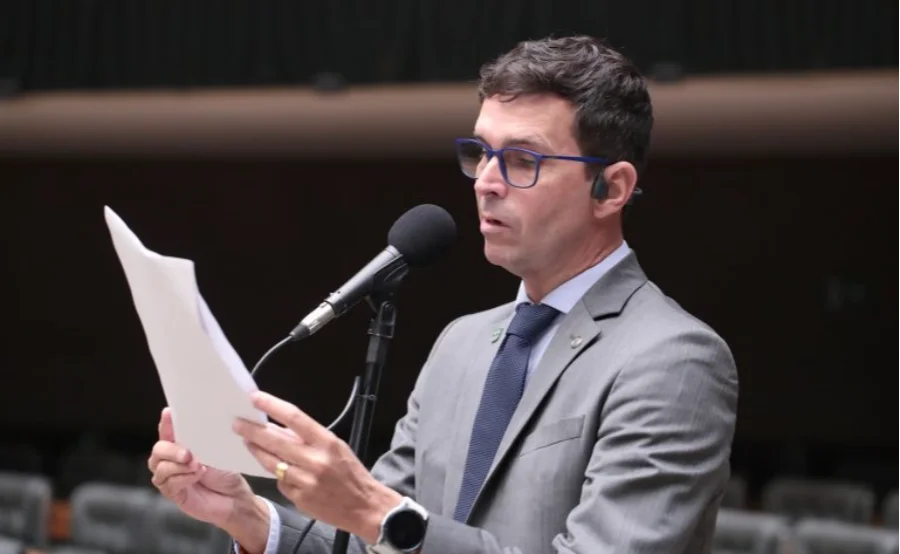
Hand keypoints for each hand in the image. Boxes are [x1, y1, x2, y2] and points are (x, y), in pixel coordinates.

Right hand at [148, 408, 262, 535]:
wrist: (236, 497)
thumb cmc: (227, 472)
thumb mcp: (215, 452)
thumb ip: (200, 443)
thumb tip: (192, 433)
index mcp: (181, 446)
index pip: (167, 432)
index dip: (166, 423)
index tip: (169, 412)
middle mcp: (172, 461)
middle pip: (158, 451)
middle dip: (171, 450)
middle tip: (188, 454)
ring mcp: (171, 478)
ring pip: (160, 469)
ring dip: (178, 466)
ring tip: (197, 466)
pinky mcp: (174, 494)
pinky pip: (169, 485)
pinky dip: (182, 478)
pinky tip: (197, 475)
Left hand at [234, 391, 402, 544]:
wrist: (365, 506)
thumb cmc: (350, 473)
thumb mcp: (335, 447)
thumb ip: (307, 438)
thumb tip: (278, 427)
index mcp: (327, 442)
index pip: (295, 418)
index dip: (272, 406)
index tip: (255, 398)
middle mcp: (315, 460)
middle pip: (275, 441)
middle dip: (252, 430)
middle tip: (237, 423)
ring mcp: (306, 481)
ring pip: (272, 463)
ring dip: (257, 450)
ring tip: (247, 441)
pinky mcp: (299, 499)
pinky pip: (280, 482)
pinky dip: (278, 474)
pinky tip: (277, 469)